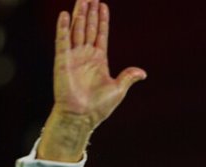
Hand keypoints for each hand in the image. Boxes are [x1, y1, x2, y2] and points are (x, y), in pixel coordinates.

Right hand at [38, 0, 145, 161]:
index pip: (100, 34)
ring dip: (79, 15)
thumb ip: (128, 77)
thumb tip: (142, 73)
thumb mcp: (118, 90)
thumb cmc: (98, 107)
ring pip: (76, 30)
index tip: (102, 5)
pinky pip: (62, 41)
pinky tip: (64, 15)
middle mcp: (85, 56)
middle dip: (89, 11)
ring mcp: (73, 57)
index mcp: (98, 60)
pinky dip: (62, 28)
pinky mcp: (62, 61)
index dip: (102, 19)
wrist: (81, 117)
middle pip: (88, 28)